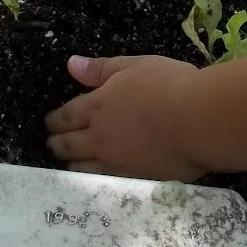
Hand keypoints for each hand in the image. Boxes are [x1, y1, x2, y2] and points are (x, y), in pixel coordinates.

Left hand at [45, 54, 206, 179]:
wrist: (197, 121)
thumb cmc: (169, 85)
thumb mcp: (135, 65)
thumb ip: (102, 68)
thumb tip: (71, 65)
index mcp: (98, 105)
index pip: (66, 115)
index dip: (54, 120)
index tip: (48, 123)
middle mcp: (99, 136)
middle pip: (68, 144)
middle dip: (56, 143)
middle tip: (51, 144)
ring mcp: (115, 161)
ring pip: (82, 167)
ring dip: (70, 164)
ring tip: (67, 164)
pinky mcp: (133, 179)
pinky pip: (104, 181)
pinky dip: (92, 180)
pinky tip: (93, 179)